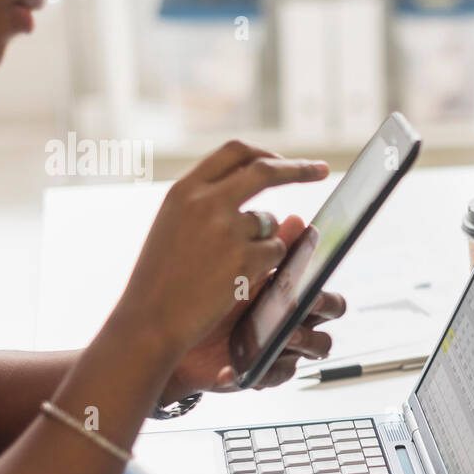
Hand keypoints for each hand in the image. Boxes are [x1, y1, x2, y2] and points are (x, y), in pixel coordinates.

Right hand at [114, 140, 330, 362]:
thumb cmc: (161, 279)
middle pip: (266, 170)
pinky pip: (276, 252)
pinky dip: (266, 265)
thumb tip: (254, 179)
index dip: (265, 154)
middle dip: (300, 168)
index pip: (233, 152)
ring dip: (264, 241)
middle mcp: (206, 202)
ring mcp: (228, 229)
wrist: (150, 321)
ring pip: (271, 223)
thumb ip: (206, 201)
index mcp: (184, 191)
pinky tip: (236, 281)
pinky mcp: (246, 259)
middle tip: (322, 170)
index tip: (285, 161)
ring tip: (228, 268)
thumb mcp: (173, 225)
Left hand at [162, 214, 347, 398]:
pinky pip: (278, 375)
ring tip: (282, 336)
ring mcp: (282, 348)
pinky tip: (229, 368)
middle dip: (321, 311)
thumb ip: (271, 249)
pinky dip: (257, 372)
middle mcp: (295, 322)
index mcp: (293, 297)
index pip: (327, 297)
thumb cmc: (207, 298)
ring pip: (318, 348)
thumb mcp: (238, 271)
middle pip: (331, 317)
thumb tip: (297, 220)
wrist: (169, 333)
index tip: (309, 288)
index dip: (325, 294)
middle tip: (300, 306)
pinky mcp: (263, 372)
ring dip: (302, 340)